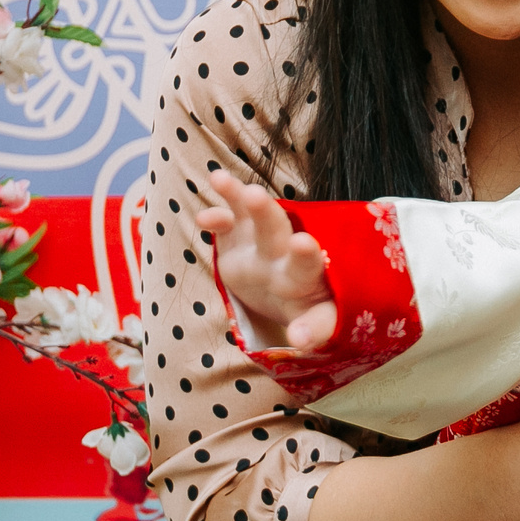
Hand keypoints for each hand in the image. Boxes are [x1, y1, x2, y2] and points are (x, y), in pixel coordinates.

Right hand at [197, 172, 333, 347]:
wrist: (288, 293)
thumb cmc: (307, 306)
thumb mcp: (316, 320)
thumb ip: (312, 329)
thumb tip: (299, 341)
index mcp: (307, 274)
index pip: (309, 264)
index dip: (306, 255)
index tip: (303, 243)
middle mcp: (283, 250)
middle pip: (275, 228)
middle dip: (265, 212)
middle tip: (256, 195)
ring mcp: (259, 239)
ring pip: (249, 213)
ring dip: (236, 197)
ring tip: (219, 179)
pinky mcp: (236, 237)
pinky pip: (226, 220)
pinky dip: (215, 216)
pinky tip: (203, 217)